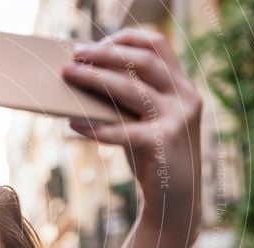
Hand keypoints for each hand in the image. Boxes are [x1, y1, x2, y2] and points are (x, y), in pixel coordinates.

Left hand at [62, 29, 202, 239]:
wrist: (176, 203)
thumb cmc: (152, 158)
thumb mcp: (142, 122)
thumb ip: (125, 101)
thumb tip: (82, 79)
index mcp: (182, 86)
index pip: (158, 44)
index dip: (124, 39)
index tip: (93, 45)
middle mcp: (185, 97)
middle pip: (143, 61)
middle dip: (104, 55)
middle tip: (73, 57)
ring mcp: (178, 120)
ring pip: (133, 89)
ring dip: (95, 80)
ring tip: (68, 76)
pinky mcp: (165, 144)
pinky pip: (124, 131)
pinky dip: (96, 127)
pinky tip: (73, 124)